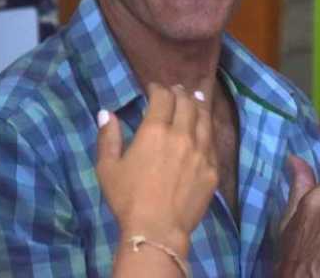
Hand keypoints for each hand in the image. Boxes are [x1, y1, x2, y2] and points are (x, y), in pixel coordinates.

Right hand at [96, 84, 217, 254]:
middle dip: (180, 93)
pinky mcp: (212, 168)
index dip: (158, 88)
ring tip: (197, 97)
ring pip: (204, 118)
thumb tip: (106, 113)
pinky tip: (206, 127)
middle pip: (186, 103)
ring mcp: (201, 151)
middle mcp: (181, 134)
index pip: (162, 97)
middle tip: (177, 90)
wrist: (157, 230)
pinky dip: (208, 128)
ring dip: (199, 104)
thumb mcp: (108, 168)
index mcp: (154, 130)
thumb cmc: (128, 199)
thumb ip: (108, 138)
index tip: (154, 88)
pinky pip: (213, 141)